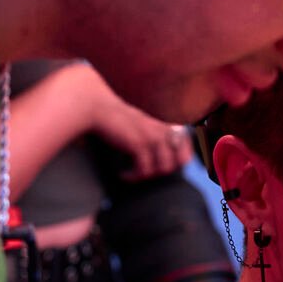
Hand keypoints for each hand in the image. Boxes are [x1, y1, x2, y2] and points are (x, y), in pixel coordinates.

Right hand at [63, 64, 194, 179]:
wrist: (94, 104)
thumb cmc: (112, 114)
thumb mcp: (139, 122)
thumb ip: (152, 132)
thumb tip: (157, 153)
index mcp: (165, 121)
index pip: (188, 143)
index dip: (181, 158)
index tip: (164, 166)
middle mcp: (163, 128)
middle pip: (182, 160)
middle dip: (166, 170)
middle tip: (146, 172)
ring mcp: (153, 136)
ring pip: (163, 169)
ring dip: (147, 176)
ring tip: (132, 174)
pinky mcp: (139, 144)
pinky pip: (144, 171)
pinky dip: (132, 177)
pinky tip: (122, 175)